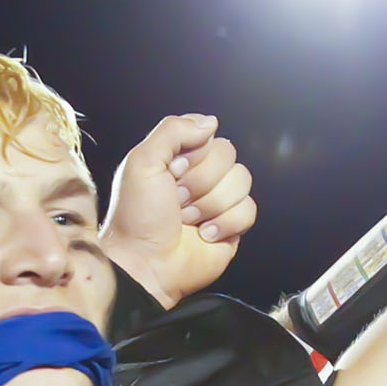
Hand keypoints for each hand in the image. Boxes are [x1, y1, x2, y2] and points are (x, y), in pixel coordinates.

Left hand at [102, 114, 255, 306]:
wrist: (145, 263)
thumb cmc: (137, 216)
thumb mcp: (142, 162)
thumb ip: (173, 130)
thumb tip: (211, 122)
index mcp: (179, 158)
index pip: (209, 136)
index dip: (193, 155)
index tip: (172, 172)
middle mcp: (200, 177)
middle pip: (229, 156)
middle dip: (201, 181)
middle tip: (177, 201)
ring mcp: (218, 201)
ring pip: (242, 181)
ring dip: (211, 204)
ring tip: (188, 220)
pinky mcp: (232, 227)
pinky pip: (248, 210)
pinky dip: (225, 223)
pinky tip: (204, 235)